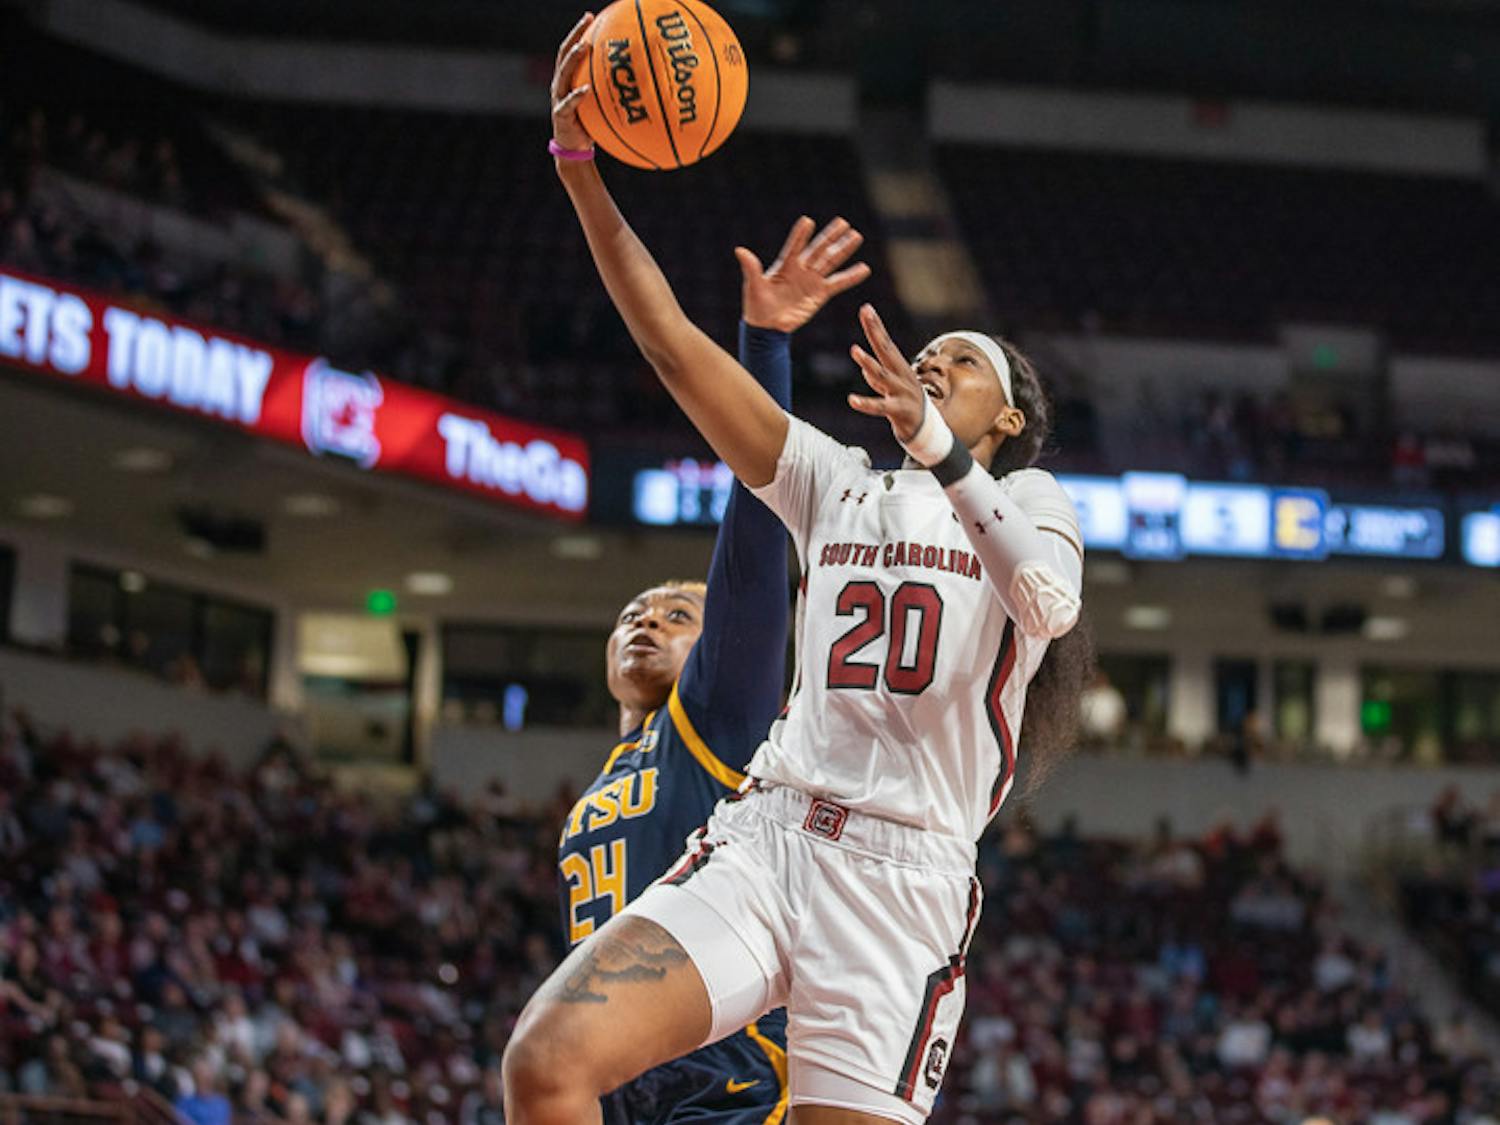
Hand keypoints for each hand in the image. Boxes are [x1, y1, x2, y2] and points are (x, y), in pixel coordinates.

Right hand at [551, 13, 596, 152]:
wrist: (575, 149)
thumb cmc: (591, 124)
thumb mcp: (601, 104)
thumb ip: (610, 90)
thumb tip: (639, 79)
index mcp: (568, 79)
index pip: (571, 50)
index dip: (578, 32)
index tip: (590, 16)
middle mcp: (560, 84)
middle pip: (564, 54)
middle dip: (575, 36)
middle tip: (586, 21)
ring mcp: (558, 99)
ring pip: (563, 74)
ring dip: (574, 59)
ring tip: (584, 47)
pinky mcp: (560, 115)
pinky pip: (568, 103)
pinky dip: (576, 96)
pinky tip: (585, 89)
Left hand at [736, 216, 870, 332]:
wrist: (767, 327)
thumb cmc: (756, 305)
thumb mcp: (753, 285)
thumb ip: (751, 268)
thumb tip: (740, 250)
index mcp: (785, 265)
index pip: (794, 246)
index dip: (800, 235)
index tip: (807, 222)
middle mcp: (801, 269)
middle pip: (818, 249)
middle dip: (830, 236)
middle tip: (843, 222)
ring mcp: (812, 281)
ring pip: (831, 262)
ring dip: (843, 249)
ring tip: (856, 236)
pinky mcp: (820, 294)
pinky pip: (838, 283)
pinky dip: (851, 277)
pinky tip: (864, 268)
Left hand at [847, 303, 926, 442]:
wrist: (927, 431)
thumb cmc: (907, 408)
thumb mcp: (892, 391)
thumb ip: (878, 380)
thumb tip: (866, 372)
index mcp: (899, 369)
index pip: (885, 344)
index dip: (875, 327)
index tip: (866, 309)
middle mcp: (901, 376)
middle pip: (886, 350)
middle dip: (875, 331)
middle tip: (866, 314)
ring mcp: (901, 392)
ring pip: (883, 375)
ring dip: (868, 362)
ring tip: (854, 350)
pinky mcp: (899, 410)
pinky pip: (880, 407)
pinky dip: (866, 403)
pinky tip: (852, 400)